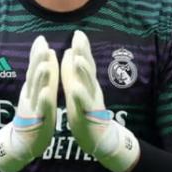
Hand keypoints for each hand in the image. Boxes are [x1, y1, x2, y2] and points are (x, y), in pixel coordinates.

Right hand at [0, 35, 57, 171]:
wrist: (23, 143)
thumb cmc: (35, 116)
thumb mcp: (37, 93)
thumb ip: (40, 76)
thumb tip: (43, 56)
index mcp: (33, 89)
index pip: (35, 68)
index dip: (37, 54)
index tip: (41, 39)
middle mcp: (30, 96)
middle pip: (34, 75)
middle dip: (38, 60)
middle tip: (42, 45)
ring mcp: (33, 108)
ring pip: (37, 90)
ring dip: (40, 77)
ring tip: (45, 64)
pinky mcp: (37, 121)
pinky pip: (41, 110)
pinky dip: (44, 100)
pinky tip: (47, 93)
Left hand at [61, 30, 139, 171]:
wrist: (98, 139)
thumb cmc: (85, 111)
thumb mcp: (78, 88)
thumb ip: (74, 71)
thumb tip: (72, 51)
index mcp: (86, 83)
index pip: (85, 62)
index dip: (82, 47)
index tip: (78, 32)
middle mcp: (91, 90)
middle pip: (88, 69)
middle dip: (84, 52)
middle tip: (79, 37)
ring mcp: (91, 103)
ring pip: (88, 85)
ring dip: (83, 72)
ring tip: (78, 58)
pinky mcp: (89, 117)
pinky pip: (84, 106)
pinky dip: (80, 96)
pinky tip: (75, 89)